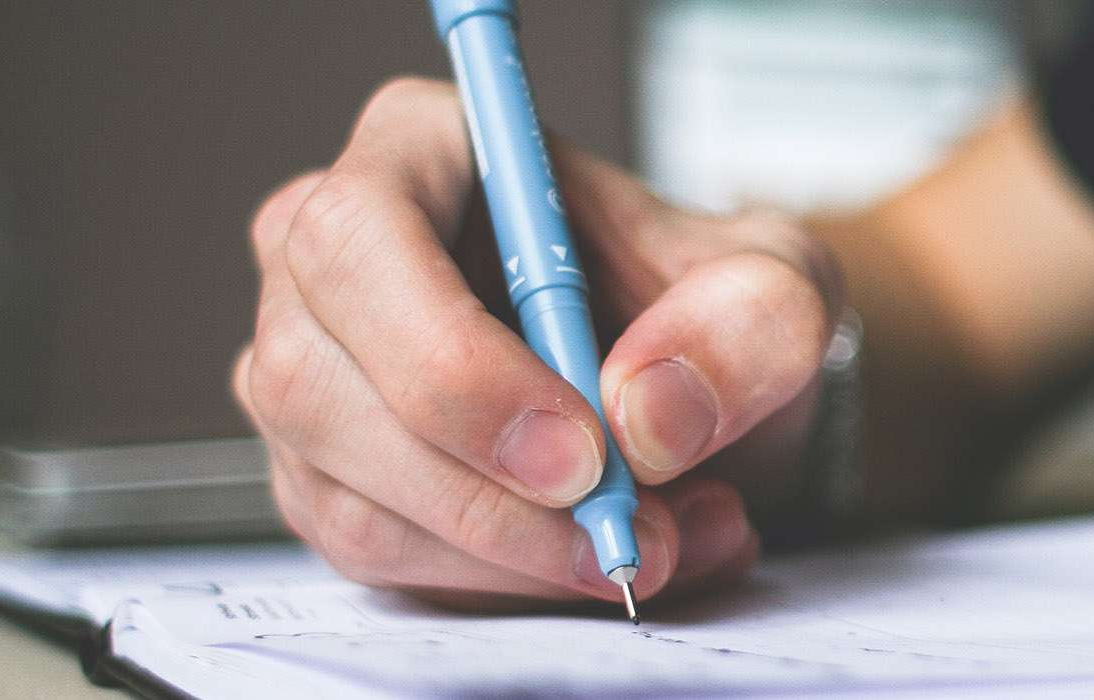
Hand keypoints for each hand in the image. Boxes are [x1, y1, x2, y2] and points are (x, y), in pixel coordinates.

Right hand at [231, 78, 840, 608]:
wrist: (702, 388)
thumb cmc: (711, 306)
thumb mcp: (781, 287)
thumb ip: (747, 324)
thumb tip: (646, 415)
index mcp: (420, 150)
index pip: (359, 240)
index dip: (452, 361)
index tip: (581, 453)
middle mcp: (329, 257)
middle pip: (319, 385)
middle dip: (489, 495)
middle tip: (631, 535)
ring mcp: (312, 375)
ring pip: (352, 498)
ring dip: (517, 556)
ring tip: (664, 542)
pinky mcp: (329, 481)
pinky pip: (383, 560)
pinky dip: (507, 584)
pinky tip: (607, 556)